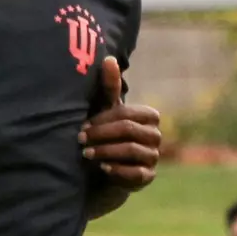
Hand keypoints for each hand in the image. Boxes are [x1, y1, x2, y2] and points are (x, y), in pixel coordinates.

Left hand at [79, 56, 161, 189]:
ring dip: (105, 151)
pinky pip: (136, 173)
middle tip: (80, 139)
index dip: (103, 119)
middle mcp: (156, 135)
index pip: (127, 114)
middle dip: (101, 134)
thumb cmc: (107, 133)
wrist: (106, 168)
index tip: (83, 126)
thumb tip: (108, 59)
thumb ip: (109, 86)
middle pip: (129, 130)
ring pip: (132, 151)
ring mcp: (154, 156)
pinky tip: (102, 167)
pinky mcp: (148, 177)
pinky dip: (117, 170)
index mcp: (150, 116)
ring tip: (85, 154)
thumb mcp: (106, 110)